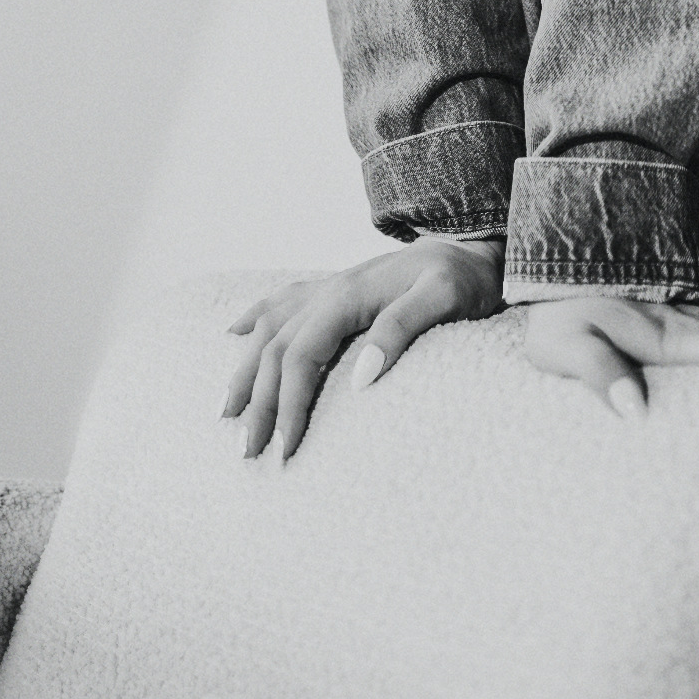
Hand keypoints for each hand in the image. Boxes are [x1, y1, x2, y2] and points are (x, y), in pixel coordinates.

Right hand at [222, 237, 504, 460]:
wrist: (473, 244)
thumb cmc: (464, 277)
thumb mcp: (445, 298)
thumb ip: (402, 328)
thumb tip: (360, 377)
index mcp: (348, 295)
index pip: (300, 357)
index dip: (288, 404)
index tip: (286, 448)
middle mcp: (329, 289)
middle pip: (276, 349)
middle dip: (258, 403)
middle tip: (249, 454)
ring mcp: (330, 287)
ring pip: (269, 329)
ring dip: (245, 370)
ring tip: (225, 413)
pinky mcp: (337, 289)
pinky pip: (282, 302)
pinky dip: (254, 318)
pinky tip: (234, 334)